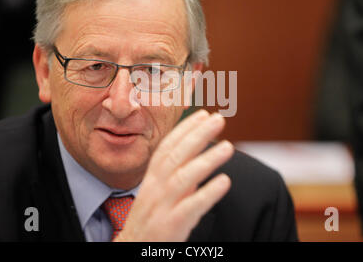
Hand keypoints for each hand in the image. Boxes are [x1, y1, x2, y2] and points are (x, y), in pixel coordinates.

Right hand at [115, 109, 233, 240]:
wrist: (133, 250)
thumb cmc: (150, 221)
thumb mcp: (159, 194)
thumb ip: (178, 176)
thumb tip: (201, 158)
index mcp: (151, 179)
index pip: (167, 147)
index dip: (184, 129)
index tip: (202, 114)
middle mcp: (154, 189)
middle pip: (175, 157)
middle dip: (197, 135)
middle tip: (218, 119)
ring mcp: (161, 207)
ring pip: (183, 179)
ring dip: (206, 160)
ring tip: (228, 147)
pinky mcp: (169, 227)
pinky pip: (189, 208)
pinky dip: (207, 193)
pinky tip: (225, 181)